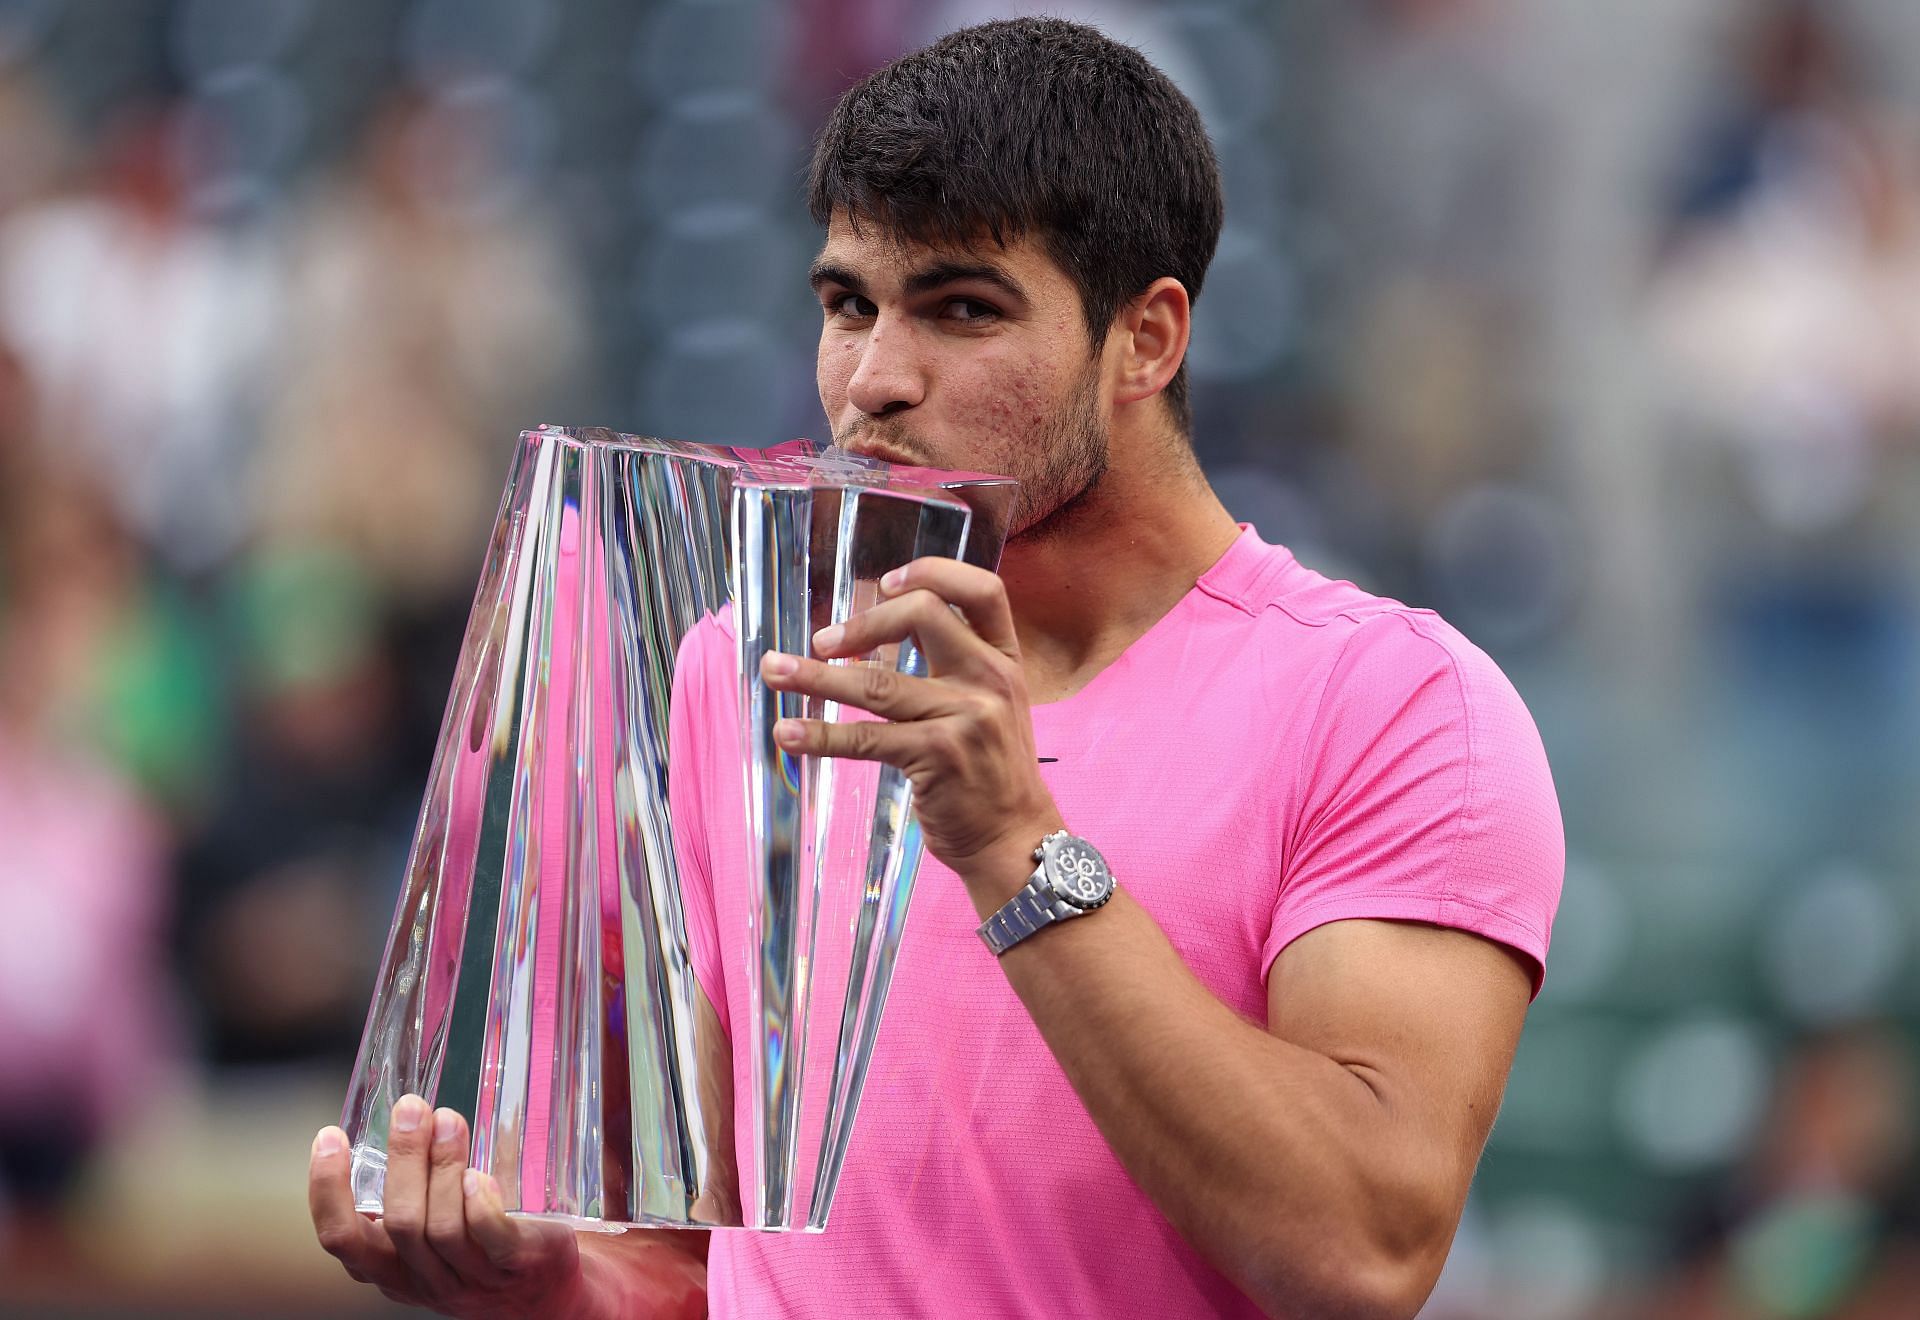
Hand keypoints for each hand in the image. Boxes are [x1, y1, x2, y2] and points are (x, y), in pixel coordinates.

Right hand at [308, 1095, 592, 1318]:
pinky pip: (490, 1238)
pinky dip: (480, 1202)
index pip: (342, 1237)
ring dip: (443, 1167)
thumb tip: (402, 1115)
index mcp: (390, 1267)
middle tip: (411, 1110)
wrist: (547, 1288)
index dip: (327, 1189)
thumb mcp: (430, 1225)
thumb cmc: (480, 1244)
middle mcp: (423, 1278)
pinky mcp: (514, 1266)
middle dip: (402, 1159)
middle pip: (398, 1224)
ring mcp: (470, 1277)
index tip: (330, 1136)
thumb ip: (412, 1187)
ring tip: (449, 1123)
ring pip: (442, 1228)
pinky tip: (478, 1174)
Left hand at [760, 556, 1060, 902]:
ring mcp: (966, 716)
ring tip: (774, 672)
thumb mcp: (992, 707)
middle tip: (822, 643)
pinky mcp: (938, 756)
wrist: (1016, 840)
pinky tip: (787, 734)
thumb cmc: (992, 773)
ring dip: (816, 676)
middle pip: (923, 615)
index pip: (982, 590)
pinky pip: (866, 738)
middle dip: (863, 622)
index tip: (886, 581)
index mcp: (1005, 660)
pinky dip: (820, 735)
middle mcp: (991, 678)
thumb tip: (874, 632)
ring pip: (878, 682)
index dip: (933, 573)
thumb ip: (954, 668)